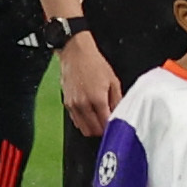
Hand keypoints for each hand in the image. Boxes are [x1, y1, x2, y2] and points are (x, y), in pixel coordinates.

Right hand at [57, 25, 118, 146]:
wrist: (76, 55)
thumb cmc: (95, 65)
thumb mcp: (113, 81)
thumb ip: (117, 100)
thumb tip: (120, 114)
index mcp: (96, 99)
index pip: (104, 124)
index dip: (112, 128)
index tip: (117, 128)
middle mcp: (82, 105)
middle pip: (92, 130)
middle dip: (102, 131)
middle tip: (110, 126)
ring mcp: (72, 105)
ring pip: (82, 128)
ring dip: (92, 128)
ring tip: (101, 121)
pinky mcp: (66, 104)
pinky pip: (75, 121)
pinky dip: (83, 122)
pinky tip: (91, 116)